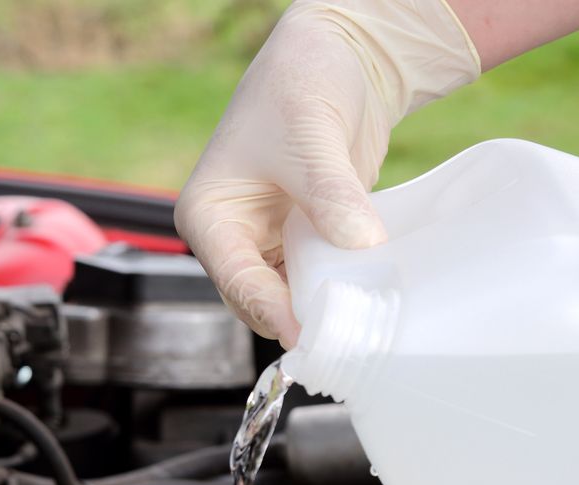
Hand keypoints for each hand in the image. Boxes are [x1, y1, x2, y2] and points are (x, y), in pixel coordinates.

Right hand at [174, 0, 480, 348]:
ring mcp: (269, 242)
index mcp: (208, 215)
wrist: (337, 56)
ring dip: (322, 307)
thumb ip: (331, 194)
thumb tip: (361, 244)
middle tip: (344, 334)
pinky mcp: (304, 241)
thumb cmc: (300, 82)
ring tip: (361, 321)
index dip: (270, 309)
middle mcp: (232, 237)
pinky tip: (370, 295)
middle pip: (259, 301)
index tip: (306, 334)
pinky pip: (319, 279)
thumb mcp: (311, 138)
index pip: (235, 279)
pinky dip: (341, 289)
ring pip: (290, 297)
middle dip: (297, 316)